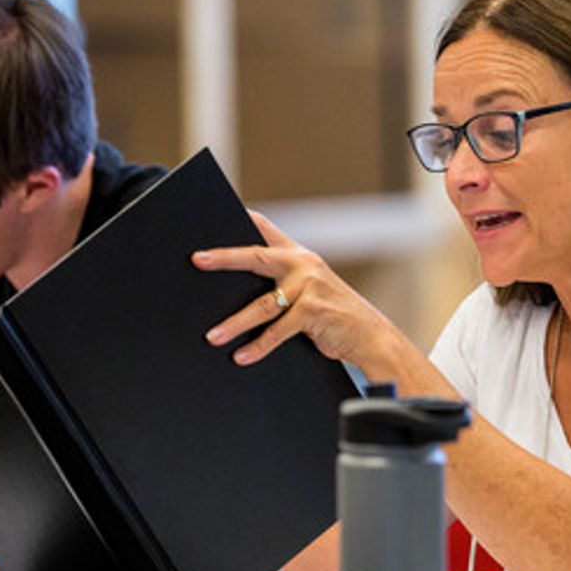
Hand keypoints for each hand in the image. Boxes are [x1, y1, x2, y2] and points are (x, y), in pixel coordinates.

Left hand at [192, 212, 398, 372]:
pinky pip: (278, 330)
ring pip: (262, 305)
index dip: (242, 218)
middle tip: (197, 260)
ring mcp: (310, 287)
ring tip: (213, 336)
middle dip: (224, 258)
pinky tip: (242, 356)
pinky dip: (258, 346)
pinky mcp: (313, 311)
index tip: (214, 214)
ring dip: (234, 323)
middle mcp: (304, 265)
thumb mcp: (313, 291)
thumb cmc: (336, 316)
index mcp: (301, 256)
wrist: (372, 336)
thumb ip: (285, 285)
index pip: (267, 228)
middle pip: (256, 257)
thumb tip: (240, 294)